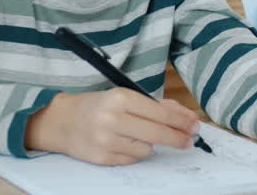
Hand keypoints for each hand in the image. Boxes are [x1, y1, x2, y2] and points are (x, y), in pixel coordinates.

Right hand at [25, 90, 200, 165]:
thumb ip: (157, 105)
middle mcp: (112, 118)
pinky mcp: (102, 158)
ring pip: (146, 149)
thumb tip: (187, 117)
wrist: (62, 121)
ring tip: (138, 135)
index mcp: (119, 98)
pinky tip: (125, 143)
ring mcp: (106, 140)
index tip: (194, 126)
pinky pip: (132, 159)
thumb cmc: (98, 106)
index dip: (181, 122)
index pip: (159, 113)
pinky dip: (134, 152)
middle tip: (189, 140)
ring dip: (150, 144)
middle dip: (178, 138)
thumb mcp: (124, 97)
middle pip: (157, 134)